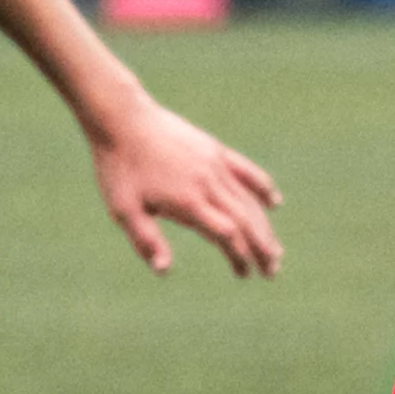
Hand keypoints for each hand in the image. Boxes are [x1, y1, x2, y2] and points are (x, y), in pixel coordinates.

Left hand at [89, 94, 283, 277]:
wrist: (122, 118)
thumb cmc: (119, 167)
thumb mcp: (124, 209)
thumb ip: (146, 240)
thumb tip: (164, 270)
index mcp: (188, 201)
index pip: (226, 235)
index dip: (239, 256)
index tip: (244, 274)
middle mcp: (209, 183)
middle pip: (246, 220)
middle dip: (261, 247)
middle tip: (272, 270)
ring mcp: (215, 164)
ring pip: (249, 200)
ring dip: (264, 226)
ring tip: (274, 249)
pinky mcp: (215, 149)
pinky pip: (246, 171)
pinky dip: (262, 188)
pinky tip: (274, 203)